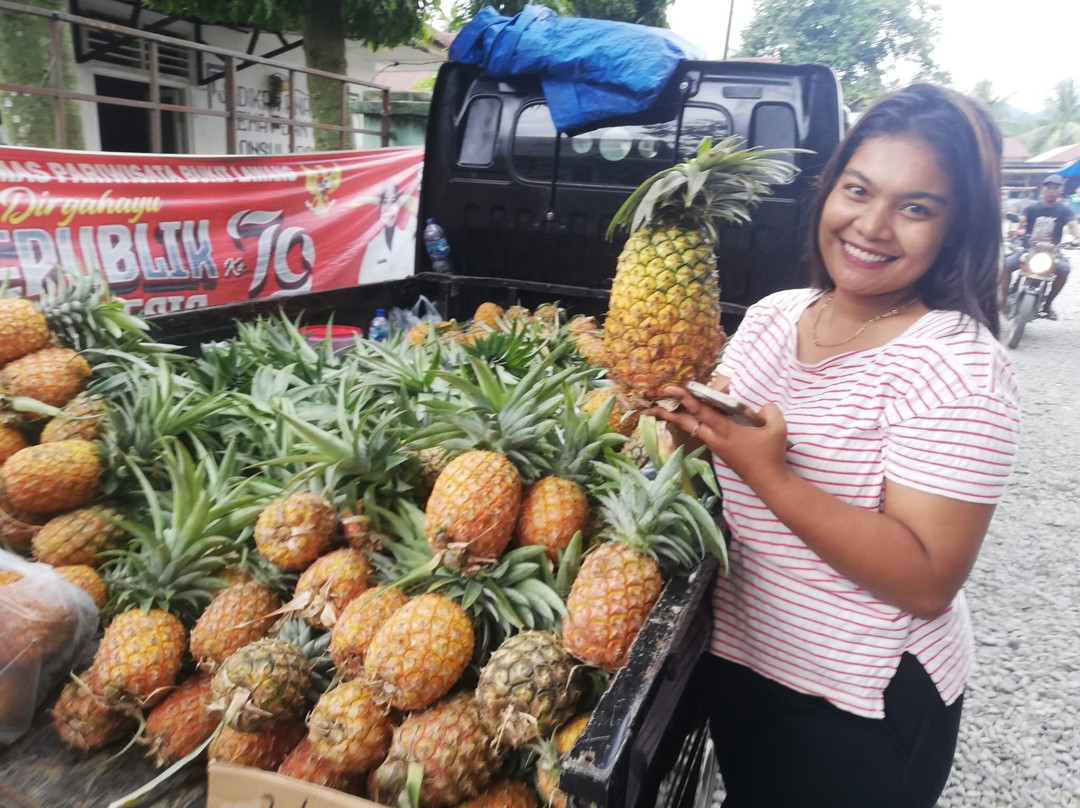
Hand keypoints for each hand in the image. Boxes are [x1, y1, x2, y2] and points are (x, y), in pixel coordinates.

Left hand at [646, 386, 789, 487]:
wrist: (768, 481)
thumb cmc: (771, 454)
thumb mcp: (777, 429)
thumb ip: (770, 411)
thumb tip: (762, 406)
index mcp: (726, 431)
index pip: (702, 411)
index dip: (687, 398)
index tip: (672, 389)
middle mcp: (716, 438)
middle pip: (687, 422)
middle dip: (669, 412)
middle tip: (651, 403)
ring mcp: (716, 445)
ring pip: (692, 428)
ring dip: (677, 417)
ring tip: (662, 409)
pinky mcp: (719, 450)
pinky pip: (701, 432)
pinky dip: (692, 422)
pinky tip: (690, 417)